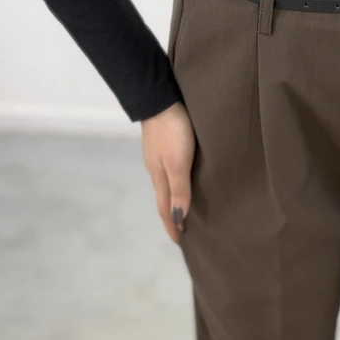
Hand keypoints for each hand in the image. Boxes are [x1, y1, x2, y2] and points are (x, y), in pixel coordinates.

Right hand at [141, 100, 195, 242]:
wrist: (159, 98)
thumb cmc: (172, 132)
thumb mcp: (178, 163)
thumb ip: (179, 190)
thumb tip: (178, 219)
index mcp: (160, 178)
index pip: (165, 208)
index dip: (172, 225)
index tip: (180, 241)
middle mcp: (156, 170)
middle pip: (164, 199)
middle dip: (171, 217)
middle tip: (181, 231)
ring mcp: (158, 156)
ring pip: (165, 185)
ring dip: (173, 200)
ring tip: (182, 210)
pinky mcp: (163, 144)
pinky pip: (168, 172)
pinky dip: (174, 184)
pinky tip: (180, 180)